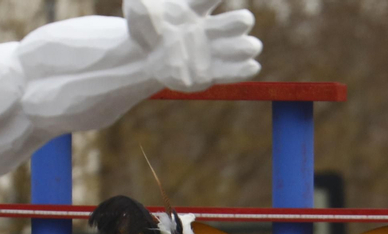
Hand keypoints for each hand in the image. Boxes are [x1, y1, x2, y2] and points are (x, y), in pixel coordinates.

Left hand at [125, 0, 261, 93]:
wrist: (145, 56)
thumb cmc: (144, 27)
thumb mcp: (136, 13)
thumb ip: (141, 8)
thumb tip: (141, 5)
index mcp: (195, 9)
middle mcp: (210, 28)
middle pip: (236, 22)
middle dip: (240, 22)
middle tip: (238, 24)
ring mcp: (214, 51)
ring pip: (243, 46)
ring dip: (246, 47)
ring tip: (246, 48)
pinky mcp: (212, 73)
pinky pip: (235, 72)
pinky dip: (245, 69)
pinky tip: (250, 66)